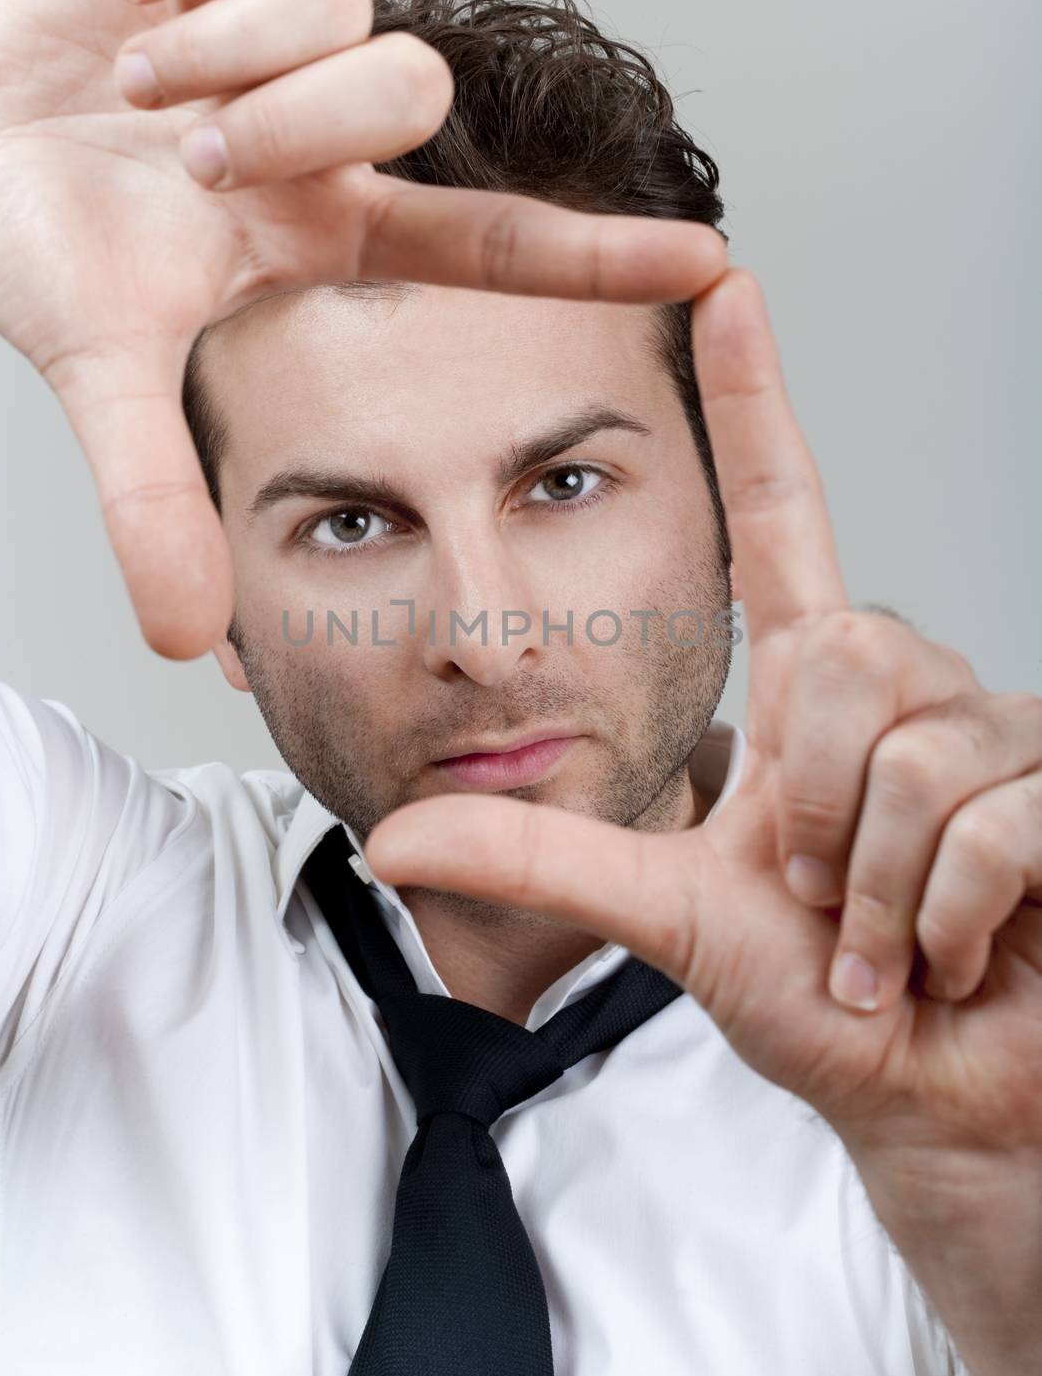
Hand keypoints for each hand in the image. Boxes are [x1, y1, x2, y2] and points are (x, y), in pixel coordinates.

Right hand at [0, 0, 725, 659]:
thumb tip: (185, 639)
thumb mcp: (104, 375)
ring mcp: (281, 24)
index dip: (603, 258)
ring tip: (133, 90)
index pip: (496, 242)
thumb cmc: (44, 250)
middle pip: (409, 87)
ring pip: (333, 1)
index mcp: (330, 229)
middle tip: (189, 164)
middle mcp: (328, 125)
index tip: (715, 265)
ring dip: (214, 55)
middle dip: (288, 125)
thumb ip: (152, 498)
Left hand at [366, 267, 1041, 1177]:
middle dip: (812, 811)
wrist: (928, 1093)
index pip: (781, 509)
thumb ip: (544, 864)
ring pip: (910, 753)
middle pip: (840, 661)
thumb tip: (394, 842)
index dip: (755, 399)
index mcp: (812, 683)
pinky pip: (986, 819)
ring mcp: (993, 732)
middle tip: (822, 898)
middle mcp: (903, 681)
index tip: (725, 282)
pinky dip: (944, 920)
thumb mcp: (667, 915)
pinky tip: (955, 953)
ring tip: (887, 935)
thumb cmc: (816, 1000)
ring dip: (873, 890)